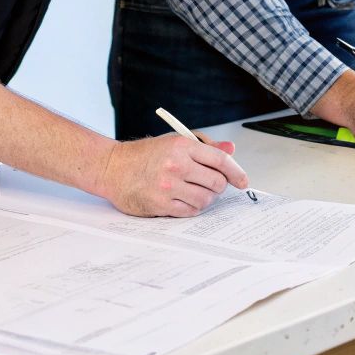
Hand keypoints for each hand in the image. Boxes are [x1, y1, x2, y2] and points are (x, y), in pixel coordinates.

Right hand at [93, 134, 248, 216]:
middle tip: (210, 183)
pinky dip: (192, 208)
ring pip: (206, 199)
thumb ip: (205, 147)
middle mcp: (176, 165)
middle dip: (218, 185)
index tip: (242, 180)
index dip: (236, 172)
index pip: (220, 160)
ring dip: (206, 198)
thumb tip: (231, 151)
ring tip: (195, 191)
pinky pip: (190, 211)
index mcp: (182, 146)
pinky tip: (184, 200)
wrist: (112, 168)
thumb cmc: (144, 155)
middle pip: (217, 182)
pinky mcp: (160, 205)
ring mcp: (168, 187)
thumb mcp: (175, 142)